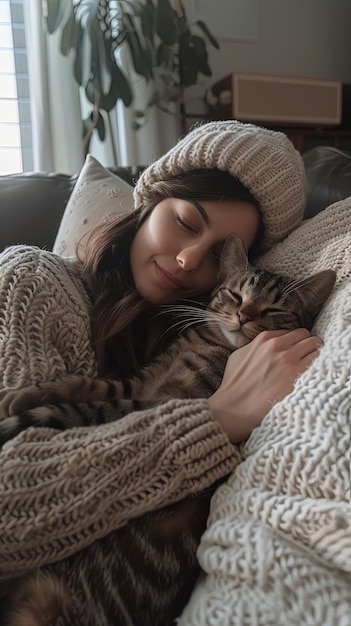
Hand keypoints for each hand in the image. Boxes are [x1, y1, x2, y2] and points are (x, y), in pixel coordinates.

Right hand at [208, 329, 321, 443]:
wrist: (234, 408)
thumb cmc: (234, 384)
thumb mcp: (238, 356)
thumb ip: (255, 345)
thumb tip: (270, 345)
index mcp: (264, 339)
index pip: (292, 332)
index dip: (296, 342)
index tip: (297, 351)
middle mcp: (278, 346)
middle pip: (307, 336)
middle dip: (309, 345)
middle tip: (308, 357)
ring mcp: (289, 360)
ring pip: (316, 346)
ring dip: (316, 355)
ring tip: (313, 366)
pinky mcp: (297, 376)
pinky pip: (317, 363)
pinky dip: (318, 367)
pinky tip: (313, 376)